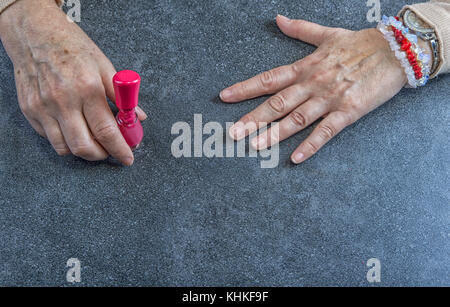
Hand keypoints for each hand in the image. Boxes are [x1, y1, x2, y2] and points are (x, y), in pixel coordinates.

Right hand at [0, 0, 146, 164]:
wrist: (35, 33)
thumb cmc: (72, 47)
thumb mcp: (104, 65)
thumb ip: (121, 96)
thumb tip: (138, 116)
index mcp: (87, 88)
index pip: (106, 131)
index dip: (119, 149)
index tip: (127, 158)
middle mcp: (63, 101)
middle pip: (84, 146)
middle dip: (101, 155)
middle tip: (109, 150)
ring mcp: (43, 107)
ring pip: (64, 148)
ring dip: (83, 151)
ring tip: (93, 142)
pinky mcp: (30, 110)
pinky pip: (49, 138)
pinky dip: (65, 140)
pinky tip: (74, 129)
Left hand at [220, 15, 407, 163]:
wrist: (397, 49)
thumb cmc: (361, 43)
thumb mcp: (327, 34)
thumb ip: (300, 29)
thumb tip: (278, 19)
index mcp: (305, 67)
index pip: (268, 79)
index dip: (245, 88)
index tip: (224, 97)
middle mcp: (313, 83)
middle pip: (277, 103)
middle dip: (253, 118)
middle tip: (232, 133)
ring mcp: (330, 98)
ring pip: (297, 118)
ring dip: (275, 133)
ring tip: (255, 146)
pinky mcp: (349, 111)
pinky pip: (326, 131)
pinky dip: (311, 145)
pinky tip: (295, 158)